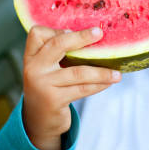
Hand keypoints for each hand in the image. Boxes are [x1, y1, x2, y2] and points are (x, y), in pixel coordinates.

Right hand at [22, 26, 121, 149]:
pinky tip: (110, 82)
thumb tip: (94, 35)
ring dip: (101, 72)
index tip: (73, 30)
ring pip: (78, 72)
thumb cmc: (50, 86)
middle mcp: (33, 68)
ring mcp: (42, 84)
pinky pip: (82, 89)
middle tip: (99, 33)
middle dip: (81, 37)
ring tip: (117, 73)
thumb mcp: (47, 67)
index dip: (56, 29)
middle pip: (57, 45)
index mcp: (31, 56)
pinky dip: (99, 84)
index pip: (38, 34)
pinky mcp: (54, 100)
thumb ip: (60, 52)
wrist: (38, 120)